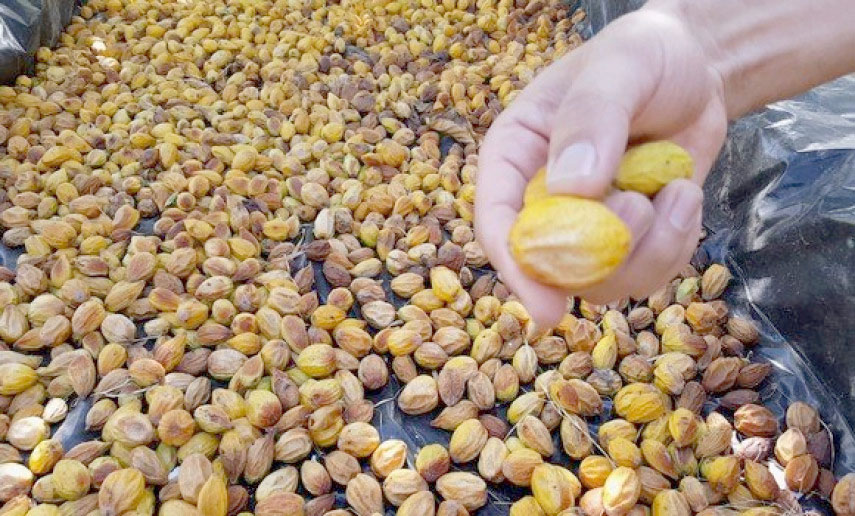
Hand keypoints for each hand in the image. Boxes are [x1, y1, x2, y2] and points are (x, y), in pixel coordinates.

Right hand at [475, 8, 727, 326]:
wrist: (696, 70)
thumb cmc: (646, 56)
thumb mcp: (621, 65)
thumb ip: (592, 116)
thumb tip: (572, 187)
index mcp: (515, 156)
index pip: (498, 223)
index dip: (517, 269)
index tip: (548, 308)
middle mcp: (542, 199)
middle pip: (549, 268)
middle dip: (603, 257)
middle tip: (644, 208)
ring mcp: (587, 224)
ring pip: (602, 281)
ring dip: (649, 250)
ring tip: (678, 192)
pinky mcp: (630, 238)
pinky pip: (644, 273)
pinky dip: (674, 246)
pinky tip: (684, 197)